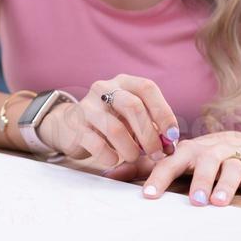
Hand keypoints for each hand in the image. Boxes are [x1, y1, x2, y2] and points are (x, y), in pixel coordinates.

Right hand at [37, 75, 179, 170]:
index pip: (147, 88)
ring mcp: (87, 106)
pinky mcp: (74, 125)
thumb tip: (169, 145)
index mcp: (123, 82)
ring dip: (131, 149)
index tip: (172, 136)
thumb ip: (152, 127)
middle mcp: (103, 88)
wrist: (69, 126)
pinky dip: (110, 156)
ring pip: (115, 128)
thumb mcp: (132, 118)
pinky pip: (97, 144)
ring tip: (133, 157)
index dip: (163, 112)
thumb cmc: (111, 122)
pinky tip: (113, 159)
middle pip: (133, 106)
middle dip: (149, 135)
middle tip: (157, 154)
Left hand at [139, 133, 240, 209]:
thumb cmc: (199, 158)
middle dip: (200, 182)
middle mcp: (211, 153)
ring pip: (231, 171)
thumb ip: (143, 168)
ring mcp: (235, 160)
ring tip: (220, 204)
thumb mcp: (174, 160)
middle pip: (205, 165)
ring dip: (227, 187)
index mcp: (186, 152)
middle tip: (195, 201)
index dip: (159, 179)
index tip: (148, 196)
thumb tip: (109, 176)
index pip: (169, 164)